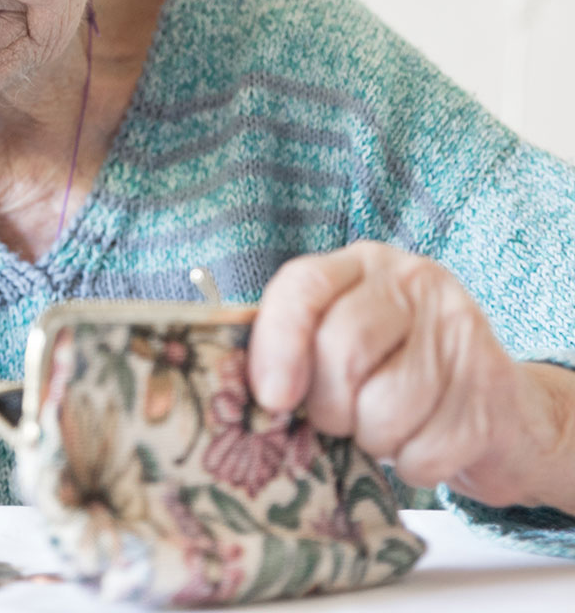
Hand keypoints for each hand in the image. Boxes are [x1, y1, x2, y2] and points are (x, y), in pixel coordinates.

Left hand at [249, 240, 574, 511]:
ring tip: (381, 429)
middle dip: (327, 405)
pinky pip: (427, 449)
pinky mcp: (492, 390)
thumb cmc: (390, 375)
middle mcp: (414, 283)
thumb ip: (291, 348)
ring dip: (372, 440)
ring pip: (386, 407)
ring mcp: (460, 331)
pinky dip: (413, 465)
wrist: (498, 409)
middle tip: (334, 420)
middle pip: (343, 348)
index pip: (306, 285)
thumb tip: (232, 383)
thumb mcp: (337, 342)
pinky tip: (421, 445)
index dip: (278, 343)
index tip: (271, 398)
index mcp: (361, 266)